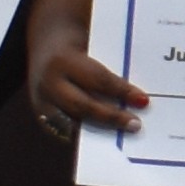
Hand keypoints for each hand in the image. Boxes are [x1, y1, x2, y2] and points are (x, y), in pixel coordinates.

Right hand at [27, 34, 145, 139]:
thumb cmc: (80, 47)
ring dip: (99, 130)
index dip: (121, 91)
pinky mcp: (41, 117)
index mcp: (64, 60)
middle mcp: (50, 83)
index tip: (143, 101)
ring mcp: (42, 102)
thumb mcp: (93, 46)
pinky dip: (84, 135)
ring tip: (122, 135)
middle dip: (111, 116)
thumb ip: (109, 65)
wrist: (45, 47)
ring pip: (72, 122)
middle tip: (136, 125)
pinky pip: (64, 131)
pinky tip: (104, 139)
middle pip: (83, 105)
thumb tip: (137, 89)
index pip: (97, 79)